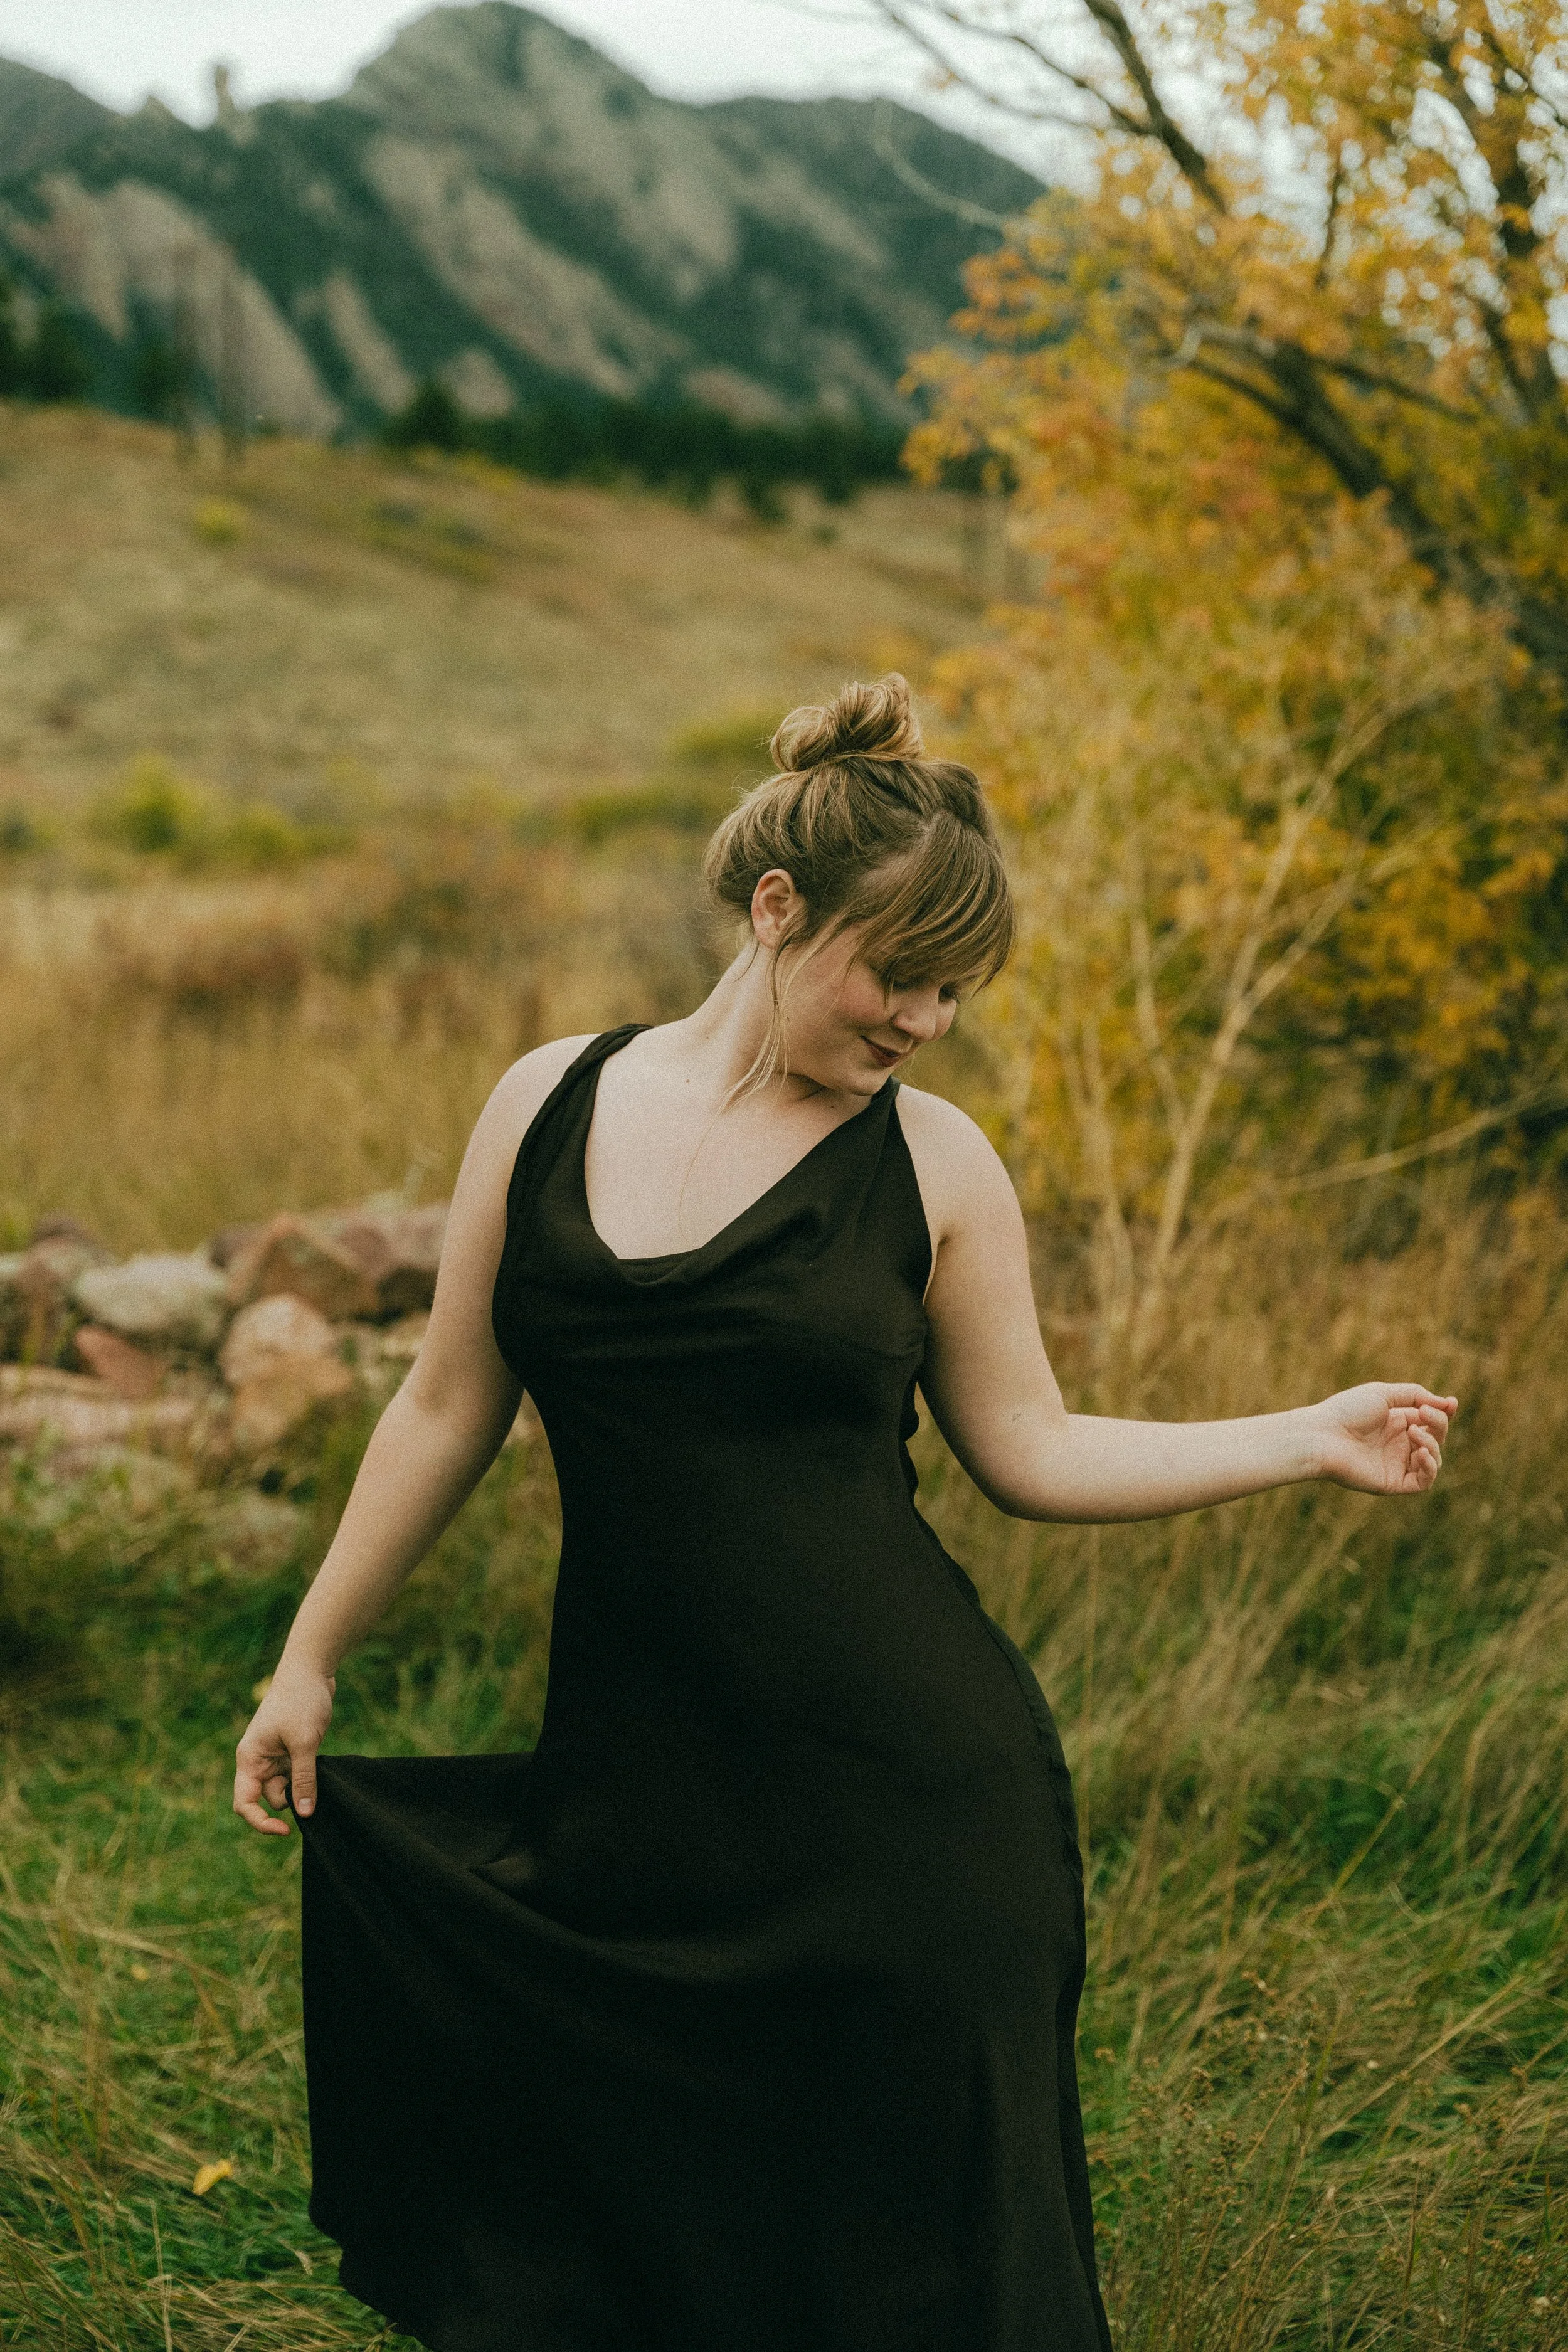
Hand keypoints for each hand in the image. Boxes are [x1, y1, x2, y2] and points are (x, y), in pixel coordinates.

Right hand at [233, 1658, 335, 1835]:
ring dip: (301, 1788)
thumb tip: (305, 1813)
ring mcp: (274, 1756)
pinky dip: (307, 1778)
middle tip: (312, 1788)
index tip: (285, 1830)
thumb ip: (303, 1778)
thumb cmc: (301, 1701)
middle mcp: (258, 1761)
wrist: (311, 1670)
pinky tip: (321, 1767)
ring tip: (317, 1766)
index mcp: (249, 1758)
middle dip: (289, 1801)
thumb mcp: (304, 1742)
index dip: (260, 1823)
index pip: (244, 1803)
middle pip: (268, 1798)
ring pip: (285, 1789)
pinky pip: (295, 1776)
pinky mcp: (290, 1751)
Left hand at [1310, 1383, 1457, 1495]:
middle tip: (1423, 1415)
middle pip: (1435, 1438)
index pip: (1430, 1421)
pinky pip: (1423, 1481)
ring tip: (1413, 1432)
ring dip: (1432, 1444)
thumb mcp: (1383, 1393)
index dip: (1443, 1414)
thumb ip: (1415, 1395)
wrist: (1322, 1435)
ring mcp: (1396, 1464)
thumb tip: (1447, 1404)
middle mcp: (1398, 1444)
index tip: (1452, 1404)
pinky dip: (1430, 1467)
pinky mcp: (1393, 1483)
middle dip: (1438, 1424)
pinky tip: (1421, 1452)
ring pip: (1433, 1460)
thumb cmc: (1347, 1411)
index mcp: (1396, 1422)